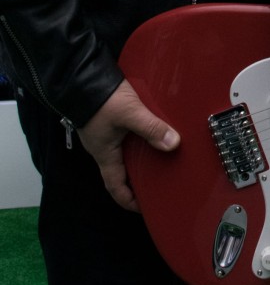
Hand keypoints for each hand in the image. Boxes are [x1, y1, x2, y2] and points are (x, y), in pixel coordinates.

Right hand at [77, 79, 179, 210]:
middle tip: (158, 182)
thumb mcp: (130, 114)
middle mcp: (103, 147)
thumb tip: (173, 144)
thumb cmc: (101, 99)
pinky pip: (125, 136)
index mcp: (105, 154)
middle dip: (138, 179)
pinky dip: (138, 138)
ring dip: (139, 157)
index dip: (128, 201)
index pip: (115, 187)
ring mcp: (104, 133)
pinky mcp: (107, 119)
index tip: (144, 209)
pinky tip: (152, 132)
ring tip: (160, 157)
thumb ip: (151, 129)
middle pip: (121, 171)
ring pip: (123, 152)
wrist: (81, 76)